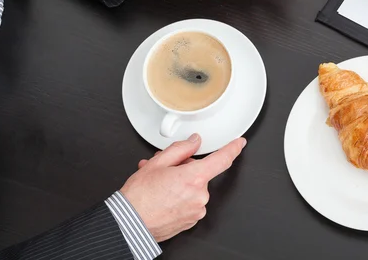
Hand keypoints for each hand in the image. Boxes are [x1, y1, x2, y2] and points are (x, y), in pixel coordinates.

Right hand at [120, 133, 245, 241]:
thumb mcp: (157, 163)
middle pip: (200, 174)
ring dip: (181, 183)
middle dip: (185, 168)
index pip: (222, 160)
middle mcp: (200, 196)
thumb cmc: (139, 197)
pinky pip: (190, 202)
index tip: (239, 143)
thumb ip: (181, 149)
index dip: (233, 149)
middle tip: (165, 170)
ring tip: (159, 185)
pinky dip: (180, 197)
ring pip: (194, 188)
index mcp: (194, 178)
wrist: (128, 225)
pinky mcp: (191, 221)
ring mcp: (197, 210)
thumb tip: (194, 142)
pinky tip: (163, 197)